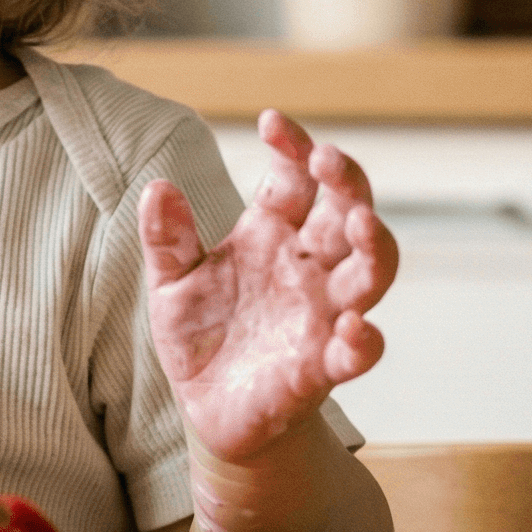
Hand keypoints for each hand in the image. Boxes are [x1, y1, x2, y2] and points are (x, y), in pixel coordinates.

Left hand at [139, 110, 398, 464]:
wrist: (207, 408)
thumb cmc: (199, 335)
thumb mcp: (170, 283)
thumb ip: (166, 238)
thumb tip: (157, 187)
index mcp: (271, 233)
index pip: (295, 178)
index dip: (293, 147)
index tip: (272, 123)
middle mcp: (308, 266)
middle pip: (347, 212)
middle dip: (346, 182)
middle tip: (326, 158)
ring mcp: (323, 314)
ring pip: (371, 272)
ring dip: (375, 246)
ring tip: (361, 222)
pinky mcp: (323, 367)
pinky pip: (358, 352)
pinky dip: (364, 341)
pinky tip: (354, 328)